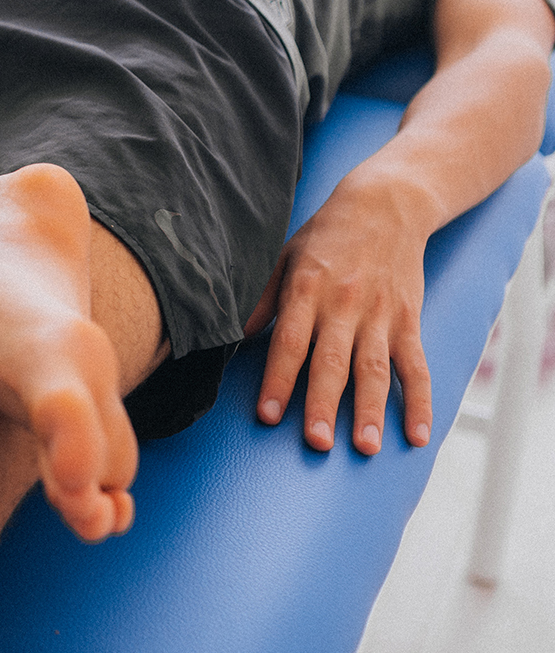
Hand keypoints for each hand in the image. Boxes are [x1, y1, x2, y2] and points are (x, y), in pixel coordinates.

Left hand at [246, 172, 434, 454]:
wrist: (387, 205)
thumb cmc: (326, 236)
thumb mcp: (284, 258)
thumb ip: (261, 300)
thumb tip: (232, 337)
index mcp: (307, 291)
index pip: (290, 343)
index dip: (278, 380)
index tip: (268, 415)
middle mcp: (345, 306)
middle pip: (333, 362)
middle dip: (323, 405)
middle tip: (317, 443)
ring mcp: (381, 316)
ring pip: (376, 370)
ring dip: (370, 410)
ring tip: (365, 447)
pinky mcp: (409, 321)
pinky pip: (416, 367)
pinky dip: (420, 402)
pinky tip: (417, 435)